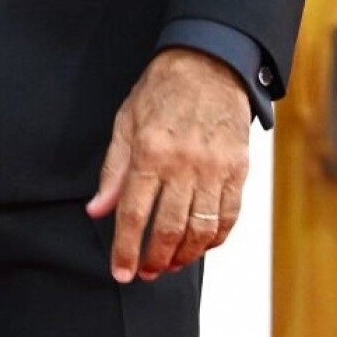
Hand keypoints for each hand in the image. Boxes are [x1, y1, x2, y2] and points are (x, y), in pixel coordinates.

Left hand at [87, 48, 251, 283]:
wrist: (210, 63)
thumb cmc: (161, 92)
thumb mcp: (126, 123)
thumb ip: (113, 171)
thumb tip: (97, 211)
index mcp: (151, 152)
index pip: (135, 214)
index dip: (126, 249)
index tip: (120, 272)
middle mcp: (185, 164)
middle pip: (170, 228)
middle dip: (155, 259)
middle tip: (146, 273)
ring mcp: (216, 168)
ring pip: (202, 228)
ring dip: (186, 255)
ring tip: (170, 264)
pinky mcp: (239, 168)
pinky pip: (229, 215)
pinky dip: (216, 237)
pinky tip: (201, 246)